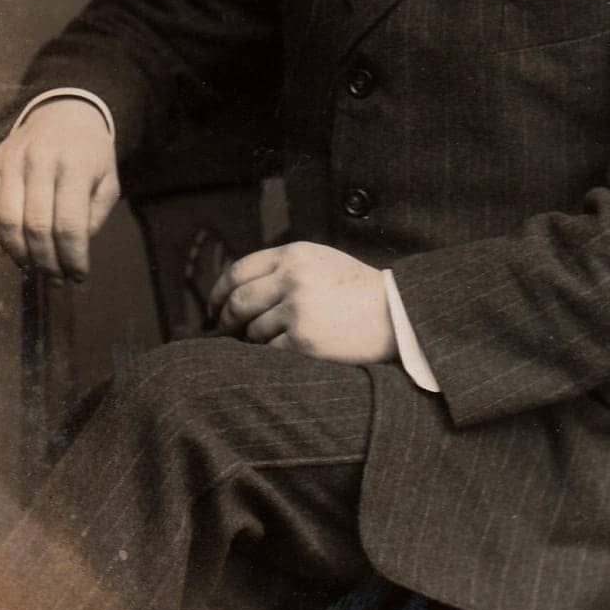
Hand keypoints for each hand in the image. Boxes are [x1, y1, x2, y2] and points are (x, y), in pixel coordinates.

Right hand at [0, 99, 119, 281]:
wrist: (66, 113)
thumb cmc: (91, 155)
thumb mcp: (108, 181)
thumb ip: (93, 217)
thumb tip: (70, 252)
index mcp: (76, 165)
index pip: (70, 224)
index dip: (73, 257)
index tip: (79, 276)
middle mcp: (41, 161)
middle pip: (36, 227)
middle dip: (47, 262)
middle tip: (57, 279)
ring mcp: (12, 161)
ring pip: (6, 220)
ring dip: (20, 254)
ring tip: (35, 268)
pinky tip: (6, 250)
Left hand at [208, 241, 397, 364]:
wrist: (395, 314)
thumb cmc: (358, 290)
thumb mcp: (321, 261)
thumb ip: (284, 267)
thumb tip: (239, 291)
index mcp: (294, 254)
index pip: (238, 270)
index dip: (219, 291)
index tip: (214, 307)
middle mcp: (292, 277)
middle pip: (238, 301)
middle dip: (227, 319)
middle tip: (226, 331)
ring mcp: (297, 309)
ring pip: (253, 330)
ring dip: (254, 340)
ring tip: (270, 341)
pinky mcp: (304, 339)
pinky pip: (270, 351)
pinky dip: (272, 355)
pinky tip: (286, 352)